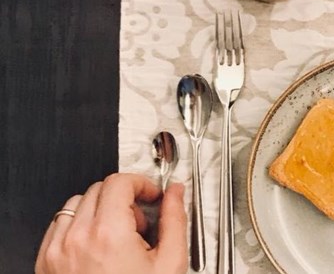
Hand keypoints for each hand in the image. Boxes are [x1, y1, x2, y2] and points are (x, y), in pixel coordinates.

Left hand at [35, 173, 187, 273]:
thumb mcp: (169, 263)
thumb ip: (175, 220)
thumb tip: (175, 193)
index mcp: (109, 234)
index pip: (120, 182)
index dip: (142, 184)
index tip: (151, 195)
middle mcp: (78, 238)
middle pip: (100, 189)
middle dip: (125, 199)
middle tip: (140, 222)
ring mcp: (58, 250)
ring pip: (78, 204)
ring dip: (101, 211)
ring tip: (119, 237)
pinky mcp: (47, 262)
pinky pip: (60, 226)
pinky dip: (79, 227)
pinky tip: (98, 247)